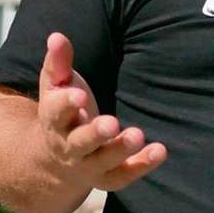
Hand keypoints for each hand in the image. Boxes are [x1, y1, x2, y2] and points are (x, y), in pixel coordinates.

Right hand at [37, 32, 166, 191]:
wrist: (54, 158)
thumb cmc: (62, 111)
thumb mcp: (56, 86)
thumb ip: (58, 62)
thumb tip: (56, 36)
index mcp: (53, 120)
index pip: (56, 112)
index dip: (67, 104)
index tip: (79, 95)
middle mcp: (68, 146)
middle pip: (79, 143)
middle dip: (95, 134)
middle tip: (112, 123)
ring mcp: (87, 164)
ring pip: (102, 162)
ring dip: (120, 150)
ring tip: (138, 135)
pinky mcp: (106, 176)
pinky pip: (122, 176)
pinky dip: (140, 166)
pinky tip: (159, 151)